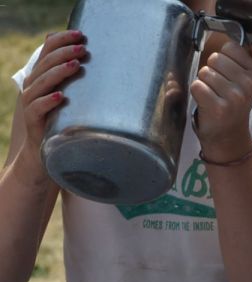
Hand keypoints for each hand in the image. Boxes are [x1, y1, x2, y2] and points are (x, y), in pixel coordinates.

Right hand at [19, 31, 86, 154]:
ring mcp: (31, 103)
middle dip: (64, 53)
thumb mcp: (71, 95)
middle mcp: (34, 86)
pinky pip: (37, 108)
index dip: (61, 40)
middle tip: (83, 48)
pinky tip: (61, 96)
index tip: (81, 34)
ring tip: (76, 65)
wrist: (45, 152)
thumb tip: (95, 58)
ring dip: (58, 72)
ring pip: (40, 82)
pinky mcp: (33, 121)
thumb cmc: (62, 120)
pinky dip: (48, 101)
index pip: (47, 51)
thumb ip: (76, 77)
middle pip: (45, 63)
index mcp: (42, 76)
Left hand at [190, 41, 251, 161]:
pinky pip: (197, 86)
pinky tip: (207, 102)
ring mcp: (234, 97)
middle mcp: (249, 85)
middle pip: (215, 58)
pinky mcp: (218, 107)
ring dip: (205, 83)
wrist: (229, 133)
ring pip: (204, 72)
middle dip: (213, 71)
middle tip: (220, 87)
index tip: (231, 74)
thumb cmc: (236, 102)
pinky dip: (198, 93)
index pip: (230, 47)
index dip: (225, 59)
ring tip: (214, 95)